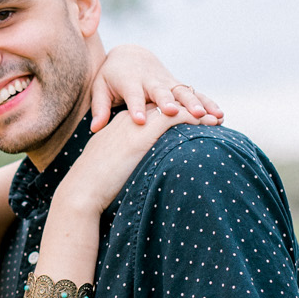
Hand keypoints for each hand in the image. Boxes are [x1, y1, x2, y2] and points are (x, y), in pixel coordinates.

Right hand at [55, 106, 197, 214]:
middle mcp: (129, 120)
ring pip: (172, 109)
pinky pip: (174, 117)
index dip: (171, 115)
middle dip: (187, 109)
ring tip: (216, 116)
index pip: (151, 114)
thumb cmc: (93, 187)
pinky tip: (208, 120)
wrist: (82, 189)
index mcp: (121, 127)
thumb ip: (124, 165)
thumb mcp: (110, 169)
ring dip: (196, 110)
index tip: (189, 120)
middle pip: (163, 107)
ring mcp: (136, 124)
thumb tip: (134, 176)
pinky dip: (193, 116)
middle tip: (208, 114)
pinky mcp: (143, 133)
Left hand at [89, 44, 223, 131]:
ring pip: (183, 93)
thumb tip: (95, 129)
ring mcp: (167, 82)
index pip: (133, 95)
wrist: (131, 56)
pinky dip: (208, 103)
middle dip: (168, 102)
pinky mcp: (178, 86)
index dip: (136, 107)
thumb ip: (99, 107)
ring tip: (207, 116)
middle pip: (161, 92)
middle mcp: (151, 80)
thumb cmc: (112, 77)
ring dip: (195, 103)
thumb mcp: (101, 87)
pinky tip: (220, 116)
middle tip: (175, 113)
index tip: (140, 120)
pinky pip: (195, 95)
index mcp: (130, 81)